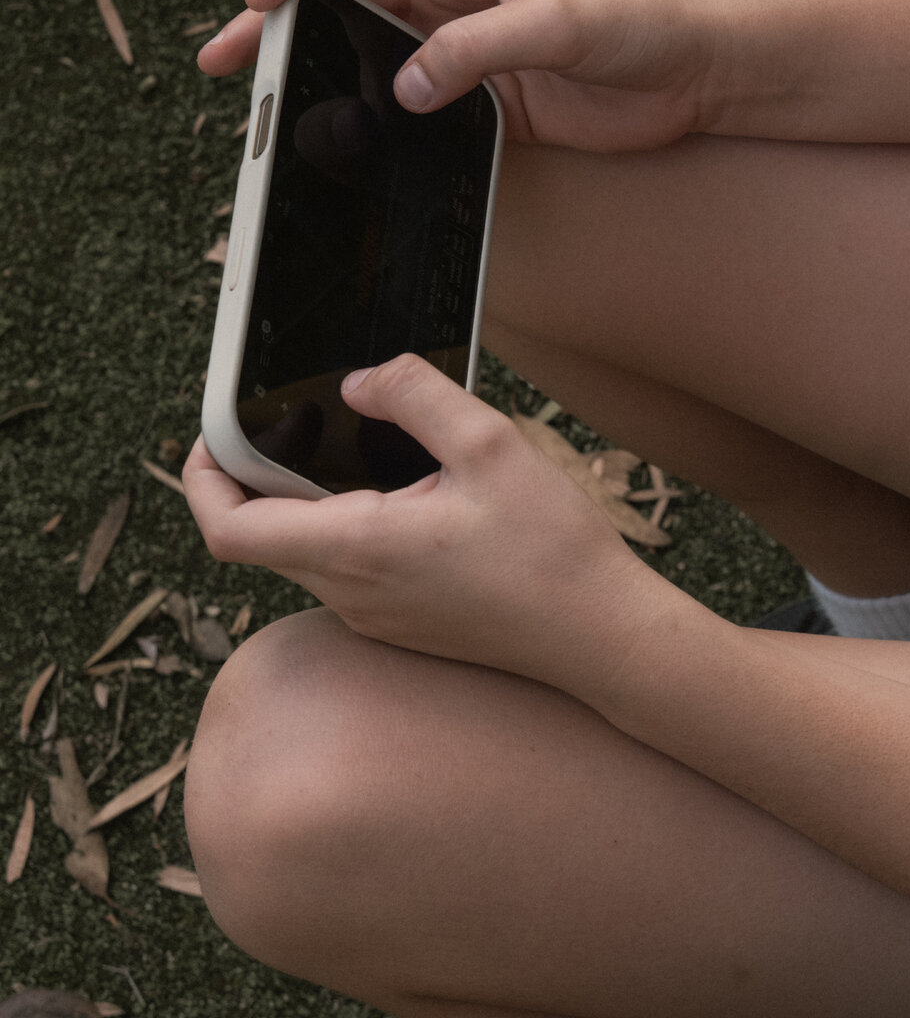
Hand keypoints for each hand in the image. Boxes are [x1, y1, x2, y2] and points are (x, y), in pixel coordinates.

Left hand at [184, 354, 675, 683]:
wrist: (599, 636)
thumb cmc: (553, 551)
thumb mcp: (491, 444)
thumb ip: (414, 394)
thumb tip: (358, 382)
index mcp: (357, 548)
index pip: (226, 526)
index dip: (202, 475)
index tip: (217, 435)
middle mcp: (351, 593)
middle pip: (260, 536)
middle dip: (262, 476)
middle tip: (302, 424)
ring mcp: (374, 617)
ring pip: (306, 553)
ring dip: (315, 503)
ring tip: (375, 460)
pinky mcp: (401, 626)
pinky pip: (348, 573)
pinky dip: (355, 530)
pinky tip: (418, 505)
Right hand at [196, 0, 732, 155]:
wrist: (705, 66)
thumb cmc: (646, 14)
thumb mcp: (560, 22)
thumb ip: (479, 51)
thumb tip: (407, 87)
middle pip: (345, 2)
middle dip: (281, 27)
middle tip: (227, 63)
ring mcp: (470, 50)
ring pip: (375, 58)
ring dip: (324, 78)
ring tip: (269, 109)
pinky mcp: (494, 100)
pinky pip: (423, 108)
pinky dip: (384, 123)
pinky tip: (354, 143)